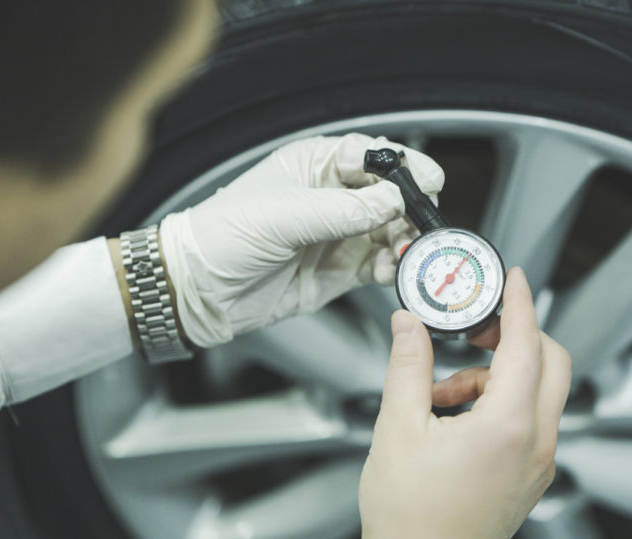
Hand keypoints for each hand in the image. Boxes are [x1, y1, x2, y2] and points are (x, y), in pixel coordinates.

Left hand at [157, 133, 443, 346]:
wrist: (200, 289)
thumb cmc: (225, 235)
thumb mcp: (287, 215)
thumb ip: (346, 210)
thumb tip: (394, 202)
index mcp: (316, 164)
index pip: (374, 157)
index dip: (406, 167)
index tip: (431, 181)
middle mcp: (332, 196)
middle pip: (391, 195)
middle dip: (411, 209)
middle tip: (420, 226)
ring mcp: (339, 233)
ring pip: (392, 231)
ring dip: (406, 241)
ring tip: (405, 253)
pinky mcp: (341, 268)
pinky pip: (381, 263)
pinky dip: (394, 267)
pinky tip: (392, 270)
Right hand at [355, 268, 571, 538]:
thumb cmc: (407, 517)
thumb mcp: (398, 427)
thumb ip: (408, 365)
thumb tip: (410, 325)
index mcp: (508, 427)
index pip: (527, 344)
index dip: (519, 303)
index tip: (514, 278)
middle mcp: (536, 446)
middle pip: (551, 364)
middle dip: (517, 337)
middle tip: (476, 330)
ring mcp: (538, 467)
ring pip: (539, 394)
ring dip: (499, 377)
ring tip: (442, 392)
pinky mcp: (530, 480)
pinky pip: (530, 423)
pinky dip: (501, 406)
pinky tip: (454, 418)